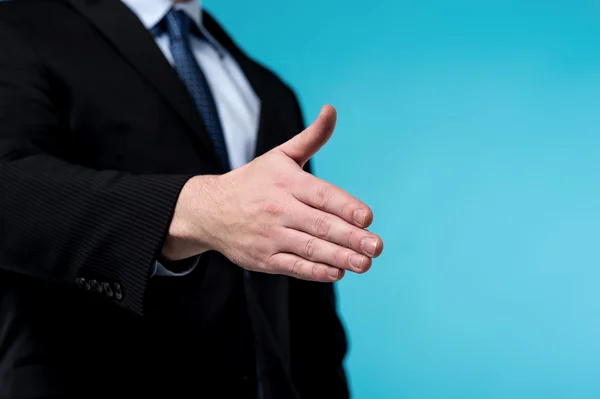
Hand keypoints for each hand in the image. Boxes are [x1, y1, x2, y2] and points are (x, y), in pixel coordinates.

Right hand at [163, 105, 382, 281]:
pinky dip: (315, 271)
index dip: (345, 206)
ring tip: (365, 264)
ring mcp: (270, 236)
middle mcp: (278, 209)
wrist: (209, 210)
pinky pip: (292, 267)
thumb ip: (311, 137)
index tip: (368, 218)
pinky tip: (337, 272)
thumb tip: (332, 110)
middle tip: (376, 246)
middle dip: (350, 237)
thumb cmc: (254, 181)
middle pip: (319, 224)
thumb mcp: (279, 156)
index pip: (320, 195)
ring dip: (339, 258)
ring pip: (309, 248)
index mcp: (286, 182)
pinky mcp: (263, 259)